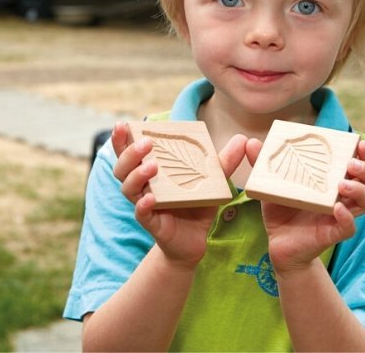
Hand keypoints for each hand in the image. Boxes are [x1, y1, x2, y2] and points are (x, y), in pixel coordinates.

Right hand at [112, 122, 246, 268]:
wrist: (196, 240)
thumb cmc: (197, 205)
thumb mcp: (212, 180)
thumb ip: (224, 161)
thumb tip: (242, 139)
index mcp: (152, 170)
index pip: (130, 151)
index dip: (122, 138)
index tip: (123, 123)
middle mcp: (144, 185)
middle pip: (122, 167)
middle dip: (129, 153)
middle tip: (146, 143)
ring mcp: (146, 204)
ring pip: (128, 188)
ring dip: (137, 175)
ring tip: (151, 166)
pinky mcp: (152, 223)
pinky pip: (142, 213)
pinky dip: (143, 205)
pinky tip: (151, 198)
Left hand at [246, 138, 364, 272]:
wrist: (277, 243)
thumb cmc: (280, 209)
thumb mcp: (271, 183)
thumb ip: (263, 163)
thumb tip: (251, 142)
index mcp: (332, 179)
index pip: (359, 163)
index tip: (359, 142)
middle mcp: (342, 196)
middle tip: (350, 164)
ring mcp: (340, 215)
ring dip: (360, 190)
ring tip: (342, 184)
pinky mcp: (333, 233)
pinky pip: (350, 227)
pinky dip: (347, 218)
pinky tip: (336, 209)